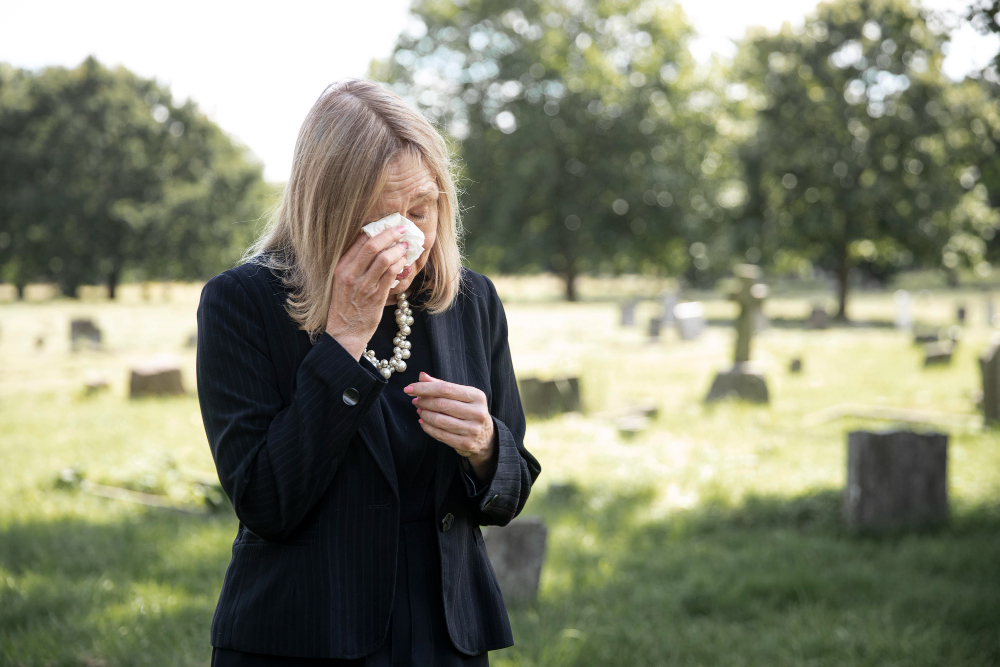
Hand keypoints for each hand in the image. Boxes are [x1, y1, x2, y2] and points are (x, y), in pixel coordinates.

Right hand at [325, 225, 409, 359]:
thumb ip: (356, 265)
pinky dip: (400, 265)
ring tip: (405, 246)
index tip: (387, 223)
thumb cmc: (346, 306)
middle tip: (401, 228)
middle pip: (372, 245)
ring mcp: (364, 285)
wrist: (344, 332)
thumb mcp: (343, 281)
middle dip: (389, 234)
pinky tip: (404, 263)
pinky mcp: (376, 296)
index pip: (358, 241)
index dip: (376, 229)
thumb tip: (377, 246)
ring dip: (398, 249)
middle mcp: (351, 274)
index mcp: (341, 267)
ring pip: (384, 258)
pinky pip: (391, 274)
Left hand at [404, 371, 496, 478]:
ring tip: (419, 410)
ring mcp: (472, 429)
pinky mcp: (465, 444)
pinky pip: (440, 434)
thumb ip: (442, 385)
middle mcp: (477, 412)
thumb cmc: (470, 411)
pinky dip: (427, 427)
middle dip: (423, 401)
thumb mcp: (461, 396)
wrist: (486, 437)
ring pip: (439, 420)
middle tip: (415, 401)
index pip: (446, 388)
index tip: (409, 388)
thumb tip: (422, 376)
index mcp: (476, 396)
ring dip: (424, 414)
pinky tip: (423, 422)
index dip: (425, 388)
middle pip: (441, 404)